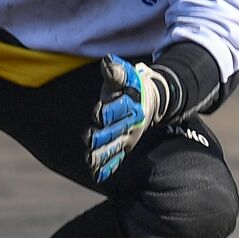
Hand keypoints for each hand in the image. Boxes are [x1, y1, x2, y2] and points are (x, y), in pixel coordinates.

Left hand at [86, 56, 168, 181]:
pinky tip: (97, 175)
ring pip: (115, 148)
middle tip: (90, 141)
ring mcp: (128, 138)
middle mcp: (131, 125)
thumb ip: (115, 72)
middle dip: (103, 136)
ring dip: (103, 155)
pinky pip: (116, 158)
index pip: (119, 110)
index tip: (99, 114)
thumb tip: (107, 62)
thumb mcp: (124, 76)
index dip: (108, 111)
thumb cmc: (130, 86)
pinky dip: (107, 167)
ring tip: (90, 160)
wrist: (147, 100)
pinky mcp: (123, 146)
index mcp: (131, 106)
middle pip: (116, 132)